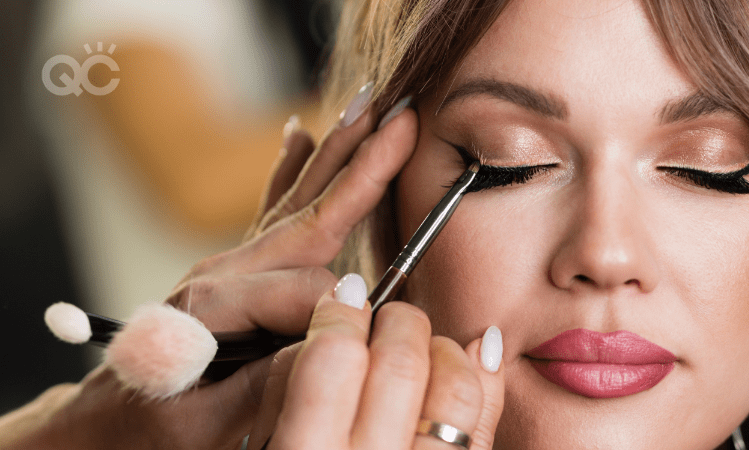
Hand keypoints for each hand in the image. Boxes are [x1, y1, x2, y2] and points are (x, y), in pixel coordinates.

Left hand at [2, 84, 415, 448]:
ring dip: (338, 152)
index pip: (304, 290)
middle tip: (400, 117)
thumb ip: (263, 386)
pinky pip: (272, 213)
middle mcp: (222, 272)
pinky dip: (292, 169)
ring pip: (296, 203)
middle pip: (307, 214)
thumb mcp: (198, 426)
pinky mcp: (236, 271)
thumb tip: (330, 347)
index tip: (378, 330)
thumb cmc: (144, 429)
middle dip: (359, 164)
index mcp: (212, 307)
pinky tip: (301, 134)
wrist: (102, 421)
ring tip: (368, 106)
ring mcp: (229, 265)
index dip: (345, 308)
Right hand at [246, 281, 505, 449]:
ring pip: (455, 387)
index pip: (330, 358)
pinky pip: (485, 423)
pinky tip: (473, 356)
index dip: (340, 312)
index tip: (343, 300)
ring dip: (444, 347)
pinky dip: (484, 378)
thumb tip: (335, 316)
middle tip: (386, 317)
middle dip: (397, 319)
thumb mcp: (258, 448)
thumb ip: (284, 393)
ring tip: (425, 346)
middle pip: (400, 361)